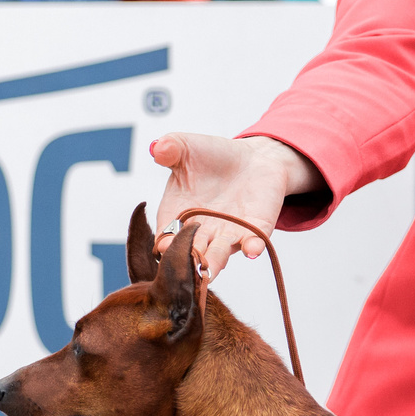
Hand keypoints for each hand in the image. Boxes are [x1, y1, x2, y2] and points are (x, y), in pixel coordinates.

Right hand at [150, 132, 325, 278]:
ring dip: (215, 262)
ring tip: (210, 268)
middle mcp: (201, 232)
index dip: (164, 243)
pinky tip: (252, 248)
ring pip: (219, 255)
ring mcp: (229, 234)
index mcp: (177, 215)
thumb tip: (158, 148)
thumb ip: (170, 148)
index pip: (165, 238)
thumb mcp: (186, 147)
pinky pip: (254, 242)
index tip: (164, 245)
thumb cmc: (212, 156)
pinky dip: (253, 247)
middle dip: (188, 260)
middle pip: (190, 253)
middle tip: (186, 264)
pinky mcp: (256, 229)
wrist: (252, 158)